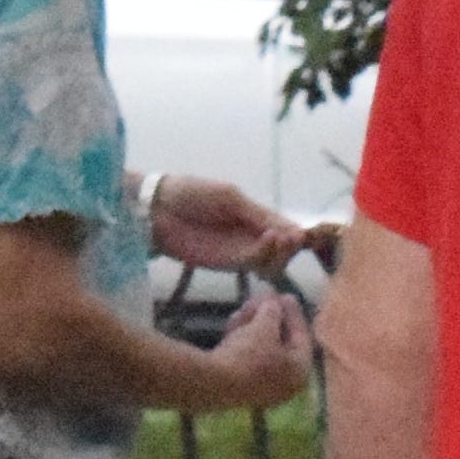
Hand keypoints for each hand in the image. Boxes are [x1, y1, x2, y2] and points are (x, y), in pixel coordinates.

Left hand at [145, 175, 310, 276]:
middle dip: (292, 246)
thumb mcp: (230, 197)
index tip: (302, 234)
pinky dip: (264, 255)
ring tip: (278, 239)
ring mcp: (240, 251)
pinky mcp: (227, 264)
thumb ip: (260, 215)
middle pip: (285, 249)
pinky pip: (254, 264)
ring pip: (273, 261)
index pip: (287, 228)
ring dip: (281, 252)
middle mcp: (252, 236)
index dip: (298, 234)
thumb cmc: (192, 194)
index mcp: (256, 216)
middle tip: (291, 238)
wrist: (157, 208)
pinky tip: (266, 242)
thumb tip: (293, 230)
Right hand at [188, 290, 316, 410]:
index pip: (301, 337)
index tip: (286, 295)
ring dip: (252, 325)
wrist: (212, 383)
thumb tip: (273, 303)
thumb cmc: (249, 355)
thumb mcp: (264, 327)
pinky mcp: (237, 387)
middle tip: (261, 297)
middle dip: (269, 317)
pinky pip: (245, 358)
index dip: (293, 313)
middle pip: (279, 342)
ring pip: (260, 348)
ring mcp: (260, 387)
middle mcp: (284, 383)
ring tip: (243, 308)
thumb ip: (272, 311)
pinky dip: (241, 339)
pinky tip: (232, 323)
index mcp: (299, 371)